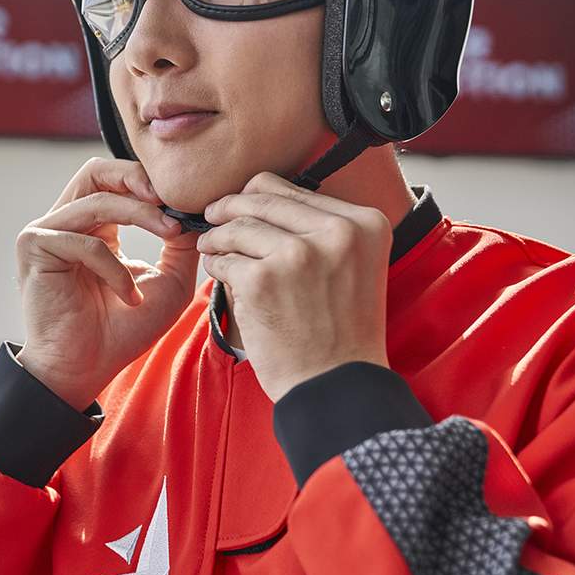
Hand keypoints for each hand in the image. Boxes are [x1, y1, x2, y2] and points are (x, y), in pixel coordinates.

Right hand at [15, 158, 199, 409]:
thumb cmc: (123, 330)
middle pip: (96, 171)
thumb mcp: (169, 281)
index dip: (150, 183)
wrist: (86, 369)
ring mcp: (46, 232)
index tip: (189, 202)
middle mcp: (66, 224)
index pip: (115, 181)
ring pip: (97, 199)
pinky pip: (85, 241)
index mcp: (93, 227)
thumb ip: (181, 243)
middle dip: (138, 179)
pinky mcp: (35, 247)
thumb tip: (198, 209)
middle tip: (172, 198)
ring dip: (141, 215)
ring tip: (170, 234)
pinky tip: (129, 296)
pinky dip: (115, 268)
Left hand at [197, 172, 391, 402]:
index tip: (241, 202)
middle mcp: (336, 232)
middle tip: (212, 215)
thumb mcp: (353, 266)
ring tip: (210, 247)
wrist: (336, 385)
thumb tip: (259, 193)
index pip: (293, 189)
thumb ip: (319, 229)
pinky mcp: (263, 280)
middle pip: (261, 199)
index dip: (258, 194)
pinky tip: (216, 271)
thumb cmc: (341, 330)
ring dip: (217, 237)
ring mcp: (298, 255)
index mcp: (364, 223)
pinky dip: (215, 265)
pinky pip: (224, 259)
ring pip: (238, 227)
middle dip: (229, 206)